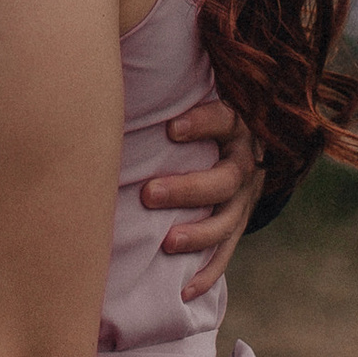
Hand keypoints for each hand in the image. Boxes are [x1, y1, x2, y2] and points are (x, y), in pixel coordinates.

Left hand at [145, 100, 261, 300]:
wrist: (243, 143)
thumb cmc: (196, 118)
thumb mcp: (192, 99)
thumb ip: (164, 90)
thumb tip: (113, 65)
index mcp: (234, 127)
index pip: (224, 120)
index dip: (202, 124)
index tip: (170, 129)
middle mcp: (244, 164)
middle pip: (224, 180)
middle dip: (187, 189)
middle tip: (149, 193)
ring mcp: (245, 199)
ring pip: (228, 221)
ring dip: (198, 234)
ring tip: (167, 242)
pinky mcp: (238, 225)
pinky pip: (226, 254)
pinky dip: (207, 274)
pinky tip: (184, 291)